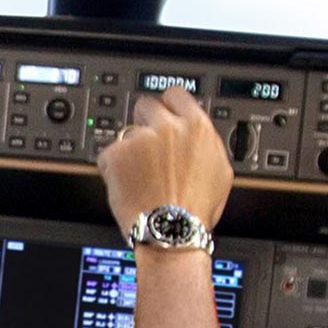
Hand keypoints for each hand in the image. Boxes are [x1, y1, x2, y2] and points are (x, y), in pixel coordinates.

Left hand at [96, 86, 232, 236]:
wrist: (171, 231)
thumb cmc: (196, 210)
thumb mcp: (219, 171)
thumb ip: (204, 143)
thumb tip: (196, 134)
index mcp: (197, 128)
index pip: (176, 95)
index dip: (168, 105)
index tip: (163, 112)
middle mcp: (167, 128)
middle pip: (146, 105)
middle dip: (145, 122)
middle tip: (146, 146)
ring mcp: (138, 140)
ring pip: (127, 133)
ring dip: (130, 149)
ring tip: (140, 176)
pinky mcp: (115, 154)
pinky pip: (109, 154)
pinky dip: (113, 167)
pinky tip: (127, 184)